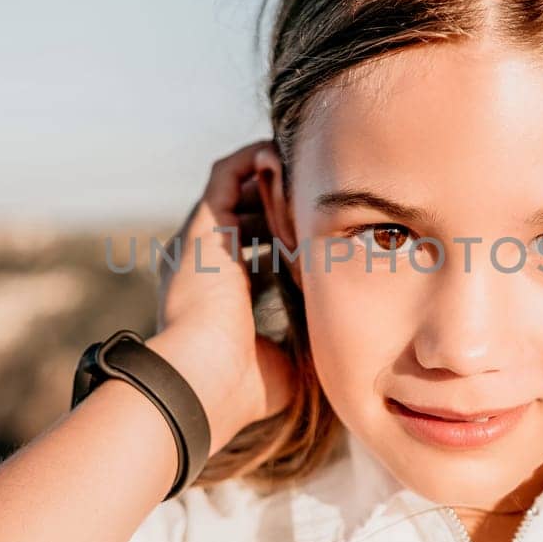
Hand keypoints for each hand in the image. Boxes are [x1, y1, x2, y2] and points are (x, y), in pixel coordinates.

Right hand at [151, 140, 295, 453]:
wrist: (201, 378)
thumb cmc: (241, 386)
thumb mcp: (286, 364)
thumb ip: (307, 347)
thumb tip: (344, 352)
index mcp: (216, 297)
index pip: (250, 254)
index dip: (283, 240)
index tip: (320, 236)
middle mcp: (202, 264)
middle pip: (242, 216)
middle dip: (280, 205)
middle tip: (321, 198)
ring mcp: (198, 241)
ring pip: (236, 189)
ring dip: (272, 179)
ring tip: (310, 171)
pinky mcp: (201, 223)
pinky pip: (226, 173)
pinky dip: (254, 159)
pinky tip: (286, 156)